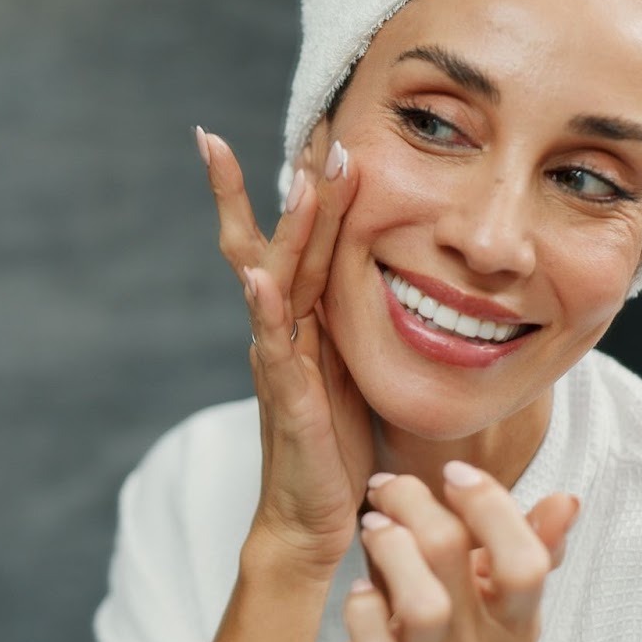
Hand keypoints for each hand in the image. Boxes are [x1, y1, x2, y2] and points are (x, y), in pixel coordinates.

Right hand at [198, 127, 368, 565]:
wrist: (309, 518)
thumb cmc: (332, 445)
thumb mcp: (352, 368)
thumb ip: (352, 319)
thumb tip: (384, 273)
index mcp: (305, 317)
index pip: (304, 237)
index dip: (311, 184)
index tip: (322, 127)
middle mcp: (284, 327)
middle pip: (283, 239)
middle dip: (296, 182)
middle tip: (310, 123)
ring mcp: (279, 358)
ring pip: (280, 278)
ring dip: (290, 227)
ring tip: (300, 176)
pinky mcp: (286, 398)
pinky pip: (272, 346)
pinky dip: (262, 309)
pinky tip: (257, 279)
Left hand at [338, 463, 580, 641]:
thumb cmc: (448, 629)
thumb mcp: (494, 593)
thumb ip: (527, 547)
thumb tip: (566, 501)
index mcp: (513, 623)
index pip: (525, 560)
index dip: (490, 505)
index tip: (455, 471)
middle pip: (450, 553)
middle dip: (413, 502)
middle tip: (389, 485)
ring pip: (422, 605)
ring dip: (390, 547)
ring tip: (373, 524)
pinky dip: (362, 608)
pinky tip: (360, 589)